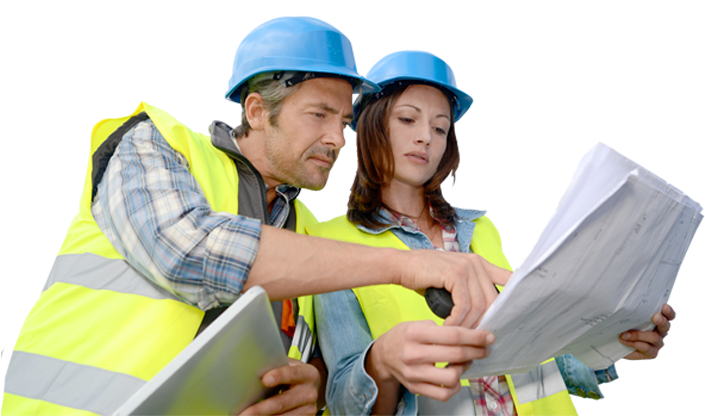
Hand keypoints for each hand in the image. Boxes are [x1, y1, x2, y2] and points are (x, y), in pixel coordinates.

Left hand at [239, 358, 318, 415]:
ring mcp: (308, 408)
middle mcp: (309, 393)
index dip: (279, 376)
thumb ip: (277, 366)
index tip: (264, 380)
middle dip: (261, 409)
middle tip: (244, 413)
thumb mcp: (292, 366)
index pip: (292, 374)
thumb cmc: (297, 375)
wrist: (316, 388)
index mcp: (307, 374)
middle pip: (282, 402)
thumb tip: (253, 367)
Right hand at [367, 320, 494, 404]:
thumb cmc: (403, 337)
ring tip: (465, 361)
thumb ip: (440, 329)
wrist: (383, 356)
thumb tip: (469, 335)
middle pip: (456, 355)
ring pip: (452, 377)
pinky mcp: (416, 387)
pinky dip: (455, 386)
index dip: (475, 337)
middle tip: (484, 349)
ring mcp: (414, 374)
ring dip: (464, 369)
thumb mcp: (417, 323)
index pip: (453, 335)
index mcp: (415, 334)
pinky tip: (455, 376)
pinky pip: (443, 393)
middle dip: (477, 351)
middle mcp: (413, 354)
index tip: (488, 337)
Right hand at [398, 250, 511, 327]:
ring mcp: (466, 267)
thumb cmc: (425, 276)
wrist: (402, 265)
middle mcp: (476, 263)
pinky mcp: (454, 274)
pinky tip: (448, 328)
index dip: (515, 298)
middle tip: (474, 339)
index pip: (508, 278)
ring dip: (469, 325)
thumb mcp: (453, 281)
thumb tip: (485, 315)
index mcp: (479, 263)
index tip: (510, 318)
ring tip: (458, 336)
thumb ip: (470, 290)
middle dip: (484, 323)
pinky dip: (457, 321)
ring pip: (479, 305)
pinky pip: (464, 305)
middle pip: (493, 300)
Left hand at [619, 303, 674, 360]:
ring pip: (655, 338)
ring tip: (624, 334)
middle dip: (662, 321)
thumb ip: (631, 309)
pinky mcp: (652, 353)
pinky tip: (623, 340)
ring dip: (638, 335)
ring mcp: (657, 343)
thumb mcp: (626, 316)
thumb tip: (625, 295)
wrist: (615, 343)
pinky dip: (633, 343)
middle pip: (666, 326)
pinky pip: (646, 348)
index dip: (669, 311)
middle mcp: (660, 332)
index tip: (664, 306)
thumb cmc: (623, 326)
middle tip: (655, 317)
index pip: (669, 315)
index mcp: (658, 320)